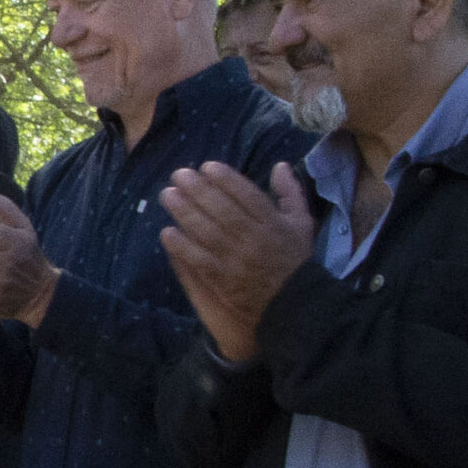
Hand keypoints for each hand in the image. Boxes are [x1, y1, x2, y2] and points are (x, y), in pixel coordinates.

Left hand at [158, 161, 316, 364]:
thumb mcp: (301, 223)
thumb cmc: (294, 258)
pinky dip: (182, 247)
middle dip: (198, 190)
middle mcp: (254, 239)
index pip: (247, 196)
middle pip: (222, 210)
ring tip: (167, 196)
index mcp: (273, 223)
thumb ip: (290, 193)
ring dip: (185, 213)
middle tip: (177, 175)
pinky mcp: (223, 280)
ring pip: (207, 233)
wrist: (293, 302)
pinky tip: (166, 233)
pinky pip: (200, 261)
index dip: (225, 180)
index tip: (206, 166)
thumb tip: (280, 165)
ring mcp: (237, 261)